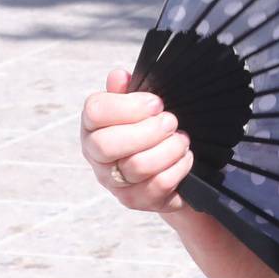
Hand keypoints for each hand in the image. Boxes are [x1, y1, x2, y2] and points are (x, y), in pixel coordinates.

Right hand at [80, 70, 193, 211]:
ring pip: (136, 166)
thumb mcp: (142, 105)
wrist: (172, 164)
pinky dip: (178, 167)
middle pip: (106, 144)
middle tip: (171, 122)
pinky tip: (185, 157)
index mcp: (93, 126)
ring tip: (181, 139)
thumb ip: (128, 90)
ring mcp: (115, 183)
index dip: (128, 106)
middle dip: (148, 130)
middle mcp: (98, 157)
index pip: (94, 112)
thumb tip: (118, 76)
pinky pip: (158, 185)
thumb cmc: (151, 128)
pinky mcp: (136, 201)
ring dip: (168, 148)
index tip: (156, 104)